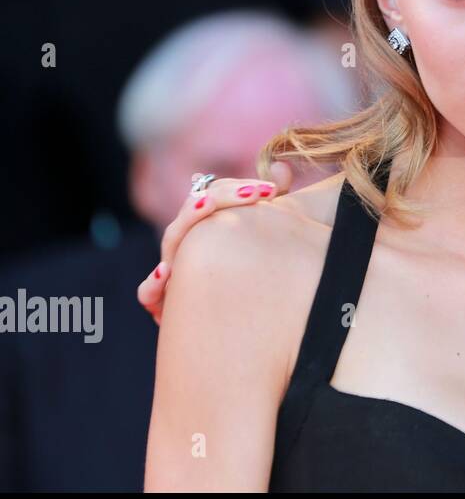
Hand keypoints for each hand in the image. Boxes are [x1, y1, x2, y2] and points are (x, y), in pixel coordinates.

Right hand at [137, 160, 294, 324]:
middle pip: (192, 213)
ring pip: (172, 244)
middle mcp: (186, 246)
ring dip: (188, 226)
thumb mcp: (266, 237)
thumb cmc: (252, 276)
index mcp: (206, 228)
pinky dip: (154, 286)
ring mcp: (173, 272)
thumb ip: (274, 201)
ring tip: (206, 206)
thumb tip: (281, 167)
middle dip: (221, 199)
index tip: (272, 189)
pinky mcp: (164, 305)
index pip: (211, 195)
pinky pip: (150, 294)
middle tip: (255, 193)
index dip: (238, 188)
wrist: (239, 331)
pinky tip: (166, 275)